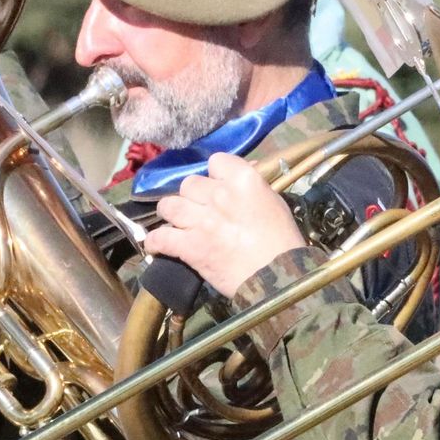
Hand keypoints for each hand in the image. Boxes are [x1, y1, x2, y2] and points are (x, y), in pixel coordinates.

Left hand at [144, 153, 306, 297]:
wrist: (279, 278)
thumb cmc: (283, 241)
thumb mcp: (275, 204)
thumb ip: (252, 189)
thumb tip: (237, 179)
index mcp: (243, 180)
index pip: (216, 161)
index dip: (216, 175)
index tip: (219, 186)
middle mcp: (219, 194)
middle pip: (189, 183)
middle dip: (194, 196)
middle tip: (201, 210)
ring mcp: (201, 220)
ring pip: (169, 205)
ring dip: (172, 214)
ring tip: (177, 223)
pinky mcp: (190, 246)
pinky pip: (160, 238)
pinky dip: (156, 242)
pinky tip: (158, 245)